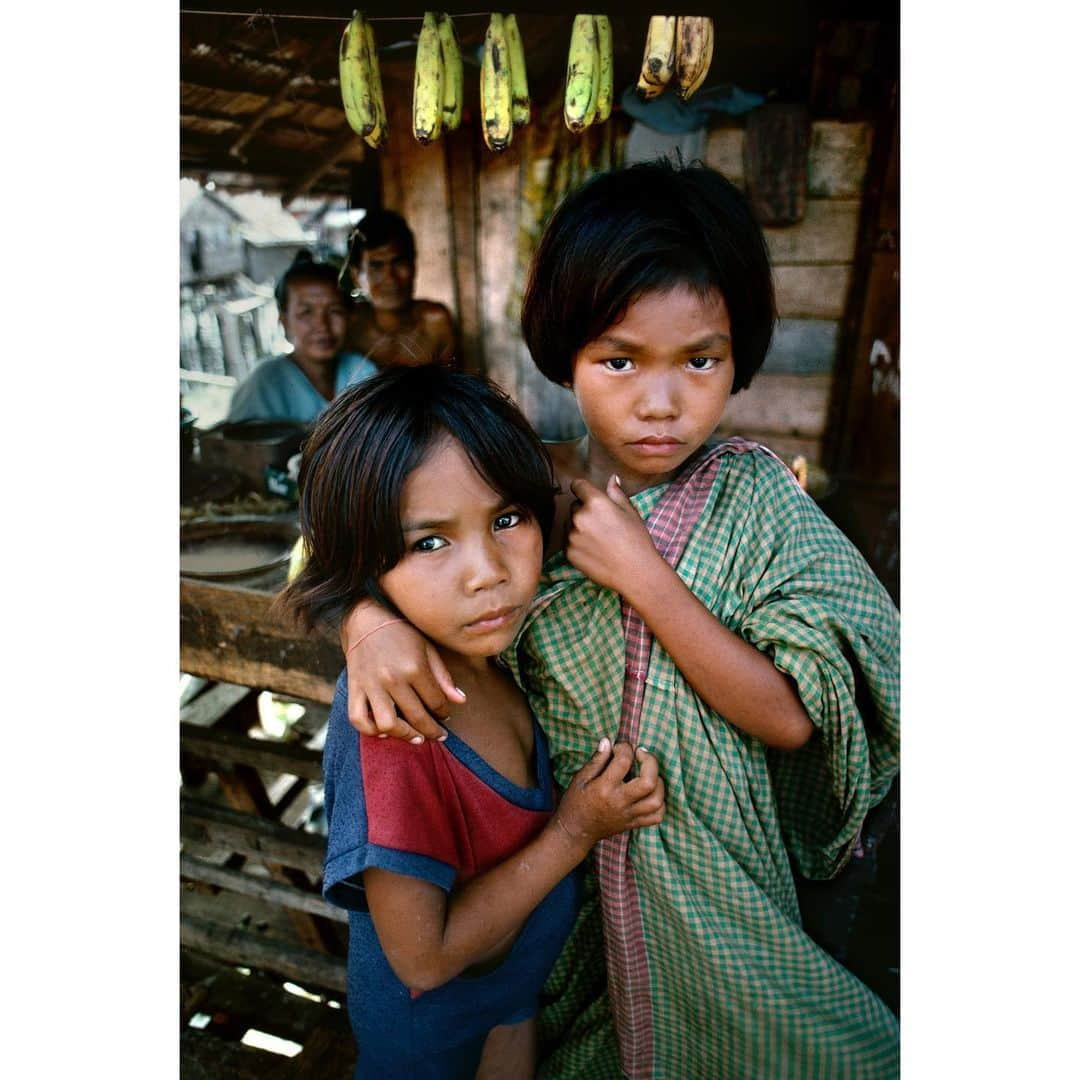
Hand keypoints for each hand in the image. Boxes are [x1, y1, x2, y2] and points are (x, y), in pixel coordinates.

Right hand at [342, 601, 464, 741]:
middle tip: (438, 735)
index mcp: (414, 667)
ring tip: (415, 737)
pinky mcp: (354, 688)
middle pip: (416, 717)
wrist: (366, 619)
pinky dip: (370, 731)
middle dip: (431, 730)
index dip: (444, 712)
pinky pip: (358, 719)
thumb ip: (443, 676)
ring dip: (403, 735)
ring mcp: (371, 685)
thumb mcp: (428, 648)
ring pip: (387, 724)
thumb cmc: (402, 633)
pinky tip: (384, 732)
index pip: (436, 702)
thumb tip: (461, 701)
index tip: (446, 715)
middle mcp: (392, 679)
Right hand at [553, 738, 665, 855]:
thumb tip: (608, 741)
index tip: (620, 746)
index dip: (625, 748)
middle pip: (648, 781)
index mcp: (604, 788)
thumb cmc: (575, 802)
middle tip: (641, 754)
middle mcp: (620, 802)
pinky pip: (656, 816)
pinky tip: (651, 792)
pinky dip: (660, 803)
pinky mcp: (633, 824)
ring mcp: (629, 815)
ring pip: (656, 800)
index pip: (623, 762)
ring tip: (649, 773)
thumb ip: (596, 760)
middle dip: (650, 761)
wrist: (575, 831)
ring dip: (658, 782)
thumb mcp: (580, 778)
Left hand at [565, 476, 660, 597]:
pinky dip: (577, 544)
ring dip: (579, 528)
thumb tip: (611, 478)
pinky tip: (595, 550)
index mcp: (595, 503)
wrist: (635, 572)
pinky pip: (568, 541)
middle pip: (574, 506)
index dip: (583, 489)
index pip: (578, 485)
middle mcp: (579, 517)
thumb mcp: (630, 512)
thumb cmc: (637, 540)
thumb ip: (616, 493)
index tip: (588, 495)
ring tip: (600, 540)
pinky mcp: (568, 553)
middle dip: (584, 511)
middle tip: (603, 525)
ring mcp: (572, 536)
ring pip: (570, 524)